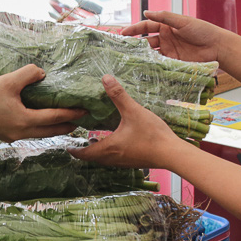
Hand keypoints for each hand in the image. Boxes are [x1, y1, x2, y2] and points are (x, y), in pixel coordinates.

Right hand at [0, 65, 85, 141]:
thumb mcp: (8, 81)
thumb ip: (28, 74)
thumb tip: (42, 74)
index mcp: (25, 120)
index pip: (55, 117)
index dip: (71, 113)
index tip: (84, 110)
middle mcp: (22, 132)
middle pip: (51, 131)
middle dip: (67, 126)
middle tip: (80, 120)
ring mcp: (14, 136)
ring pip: (41, 134)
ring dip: (54, 128)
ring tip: (64, 122)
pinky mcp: (6, 135)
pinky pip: (30, 133)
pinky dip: (40, 128)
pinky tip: (40, 121)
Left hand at [70, 75, 184, 168]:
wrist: (172, 153)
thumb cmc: (152, 134)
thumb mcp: (133, 111)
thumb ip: (118, 95)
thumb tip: (105, 78)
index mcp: (109, 148)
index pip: (85, 154)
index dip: (75, 151)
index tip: (68, 147)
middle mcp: (114, 158)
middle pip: (94, 158)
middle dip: (85, 151)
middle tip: (79, 142)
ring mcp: (125, 162)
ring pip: (105, 159)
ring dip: (98, 152)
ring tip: (95, 140)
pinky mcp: (134, 162)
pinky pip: (116, 159)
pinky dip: (110, 152)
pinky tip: (117, 141)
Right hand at [120, 11, 232, 63]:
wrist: (218, 47)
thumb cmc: (202, 30)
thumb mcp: (182, 21)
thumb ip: (164, 17)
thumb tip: (146, 12)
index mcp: (166, 26)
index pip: (146, 27)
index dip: (134, 30)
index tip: (122, 34)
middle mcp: (166, 38)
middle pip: (146, 41)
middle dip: (133, 45)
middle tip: (121, 50)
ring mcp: (169, 51)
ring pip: (151, 54)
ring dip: (141, 56)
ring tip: (129, 61)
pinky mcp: (174, 62)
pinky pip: (160, 64)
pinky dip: (152, 66)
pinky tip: (144, 69)